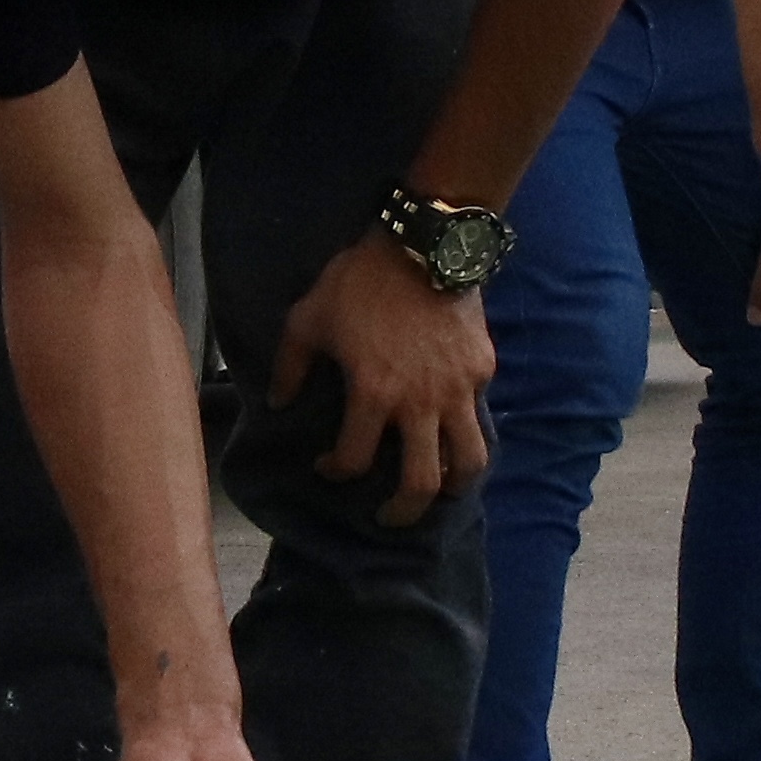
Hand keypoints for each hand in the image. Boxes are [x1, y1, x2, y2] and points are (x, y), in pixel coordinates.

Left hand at [278, 234, 493, 525]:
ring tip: (438, 488)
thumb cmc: (360, 281)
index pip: (355, 460)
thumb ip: (290, 366)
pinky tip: (449, 428)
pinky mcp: (481, 371)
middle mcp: (419, 404)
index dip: (335, 471)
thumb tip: (279, 404)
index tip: (327, 466)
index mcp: (373, 394)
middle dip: (403, 512)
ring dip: (451, 485)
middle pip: (421, 484)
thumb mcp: (309, 317)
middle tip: (390, 516)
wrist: (423, 244)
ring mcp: (457, 390)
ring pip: (467, 461)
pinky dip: (464, 431)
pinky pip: (477, 415)